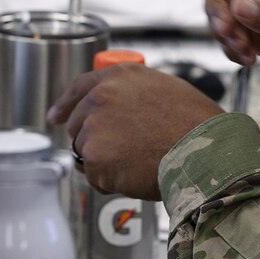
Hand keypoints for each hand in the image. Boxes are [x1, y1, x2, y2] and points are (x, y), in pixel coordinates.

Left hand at [48, 63, 224, 199]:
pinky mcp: (96, 158)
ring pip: (87, 152)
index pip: (79, 87)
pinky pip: (96, 176)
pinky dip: (112, 181)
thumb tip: (121, 108)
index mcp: (119, 77)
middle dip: (94, 139)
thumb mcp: (165, 89)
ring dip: (105, 162)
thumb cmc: (195, 124)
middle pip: (79, 125)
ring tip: (139, 160)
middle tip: (124, 150)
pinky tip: (137, 173)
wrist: (204, 150)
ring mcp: (95, 128)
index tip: (55, 116)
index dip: (65, 104)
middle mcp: (101, 98)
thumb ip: (134, 94)